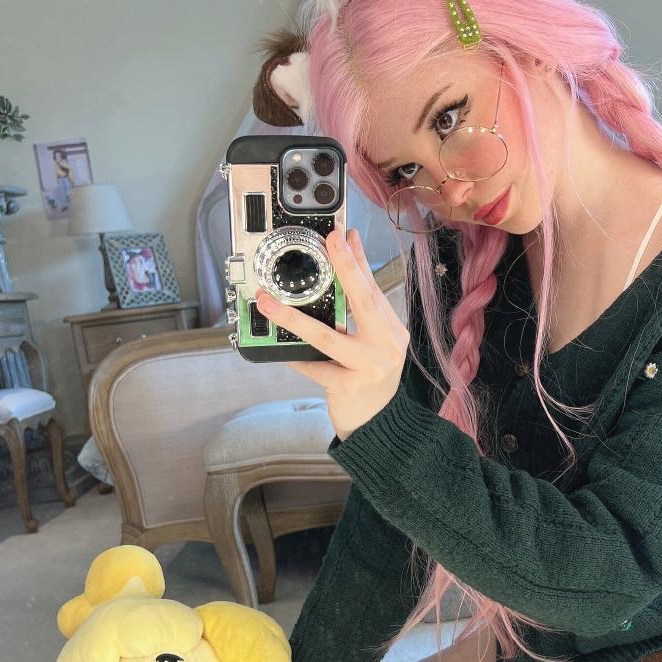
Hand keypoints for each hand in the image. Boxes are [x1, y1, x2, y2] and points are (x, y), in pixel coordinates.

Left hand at [256, 227, 409, 441]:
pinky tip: (280, 351)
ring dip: (293, 318)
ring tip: (269, 304)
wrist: (379, 426)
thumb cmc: (371, 379)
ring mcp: (369, 368)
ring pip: (327, 337)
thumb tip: (349, 260)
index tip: (343, 235)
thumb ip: (361, 307)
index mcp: (392, 332)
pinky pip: (315, 367)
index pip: (372, 290)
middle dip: (346, 268)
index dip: (358, 261)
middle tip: (329, 242)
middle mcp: (386, 347)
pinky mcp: (348, 387)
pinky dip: (296, 358)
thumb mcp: (374, 342)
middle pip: (363, 302)